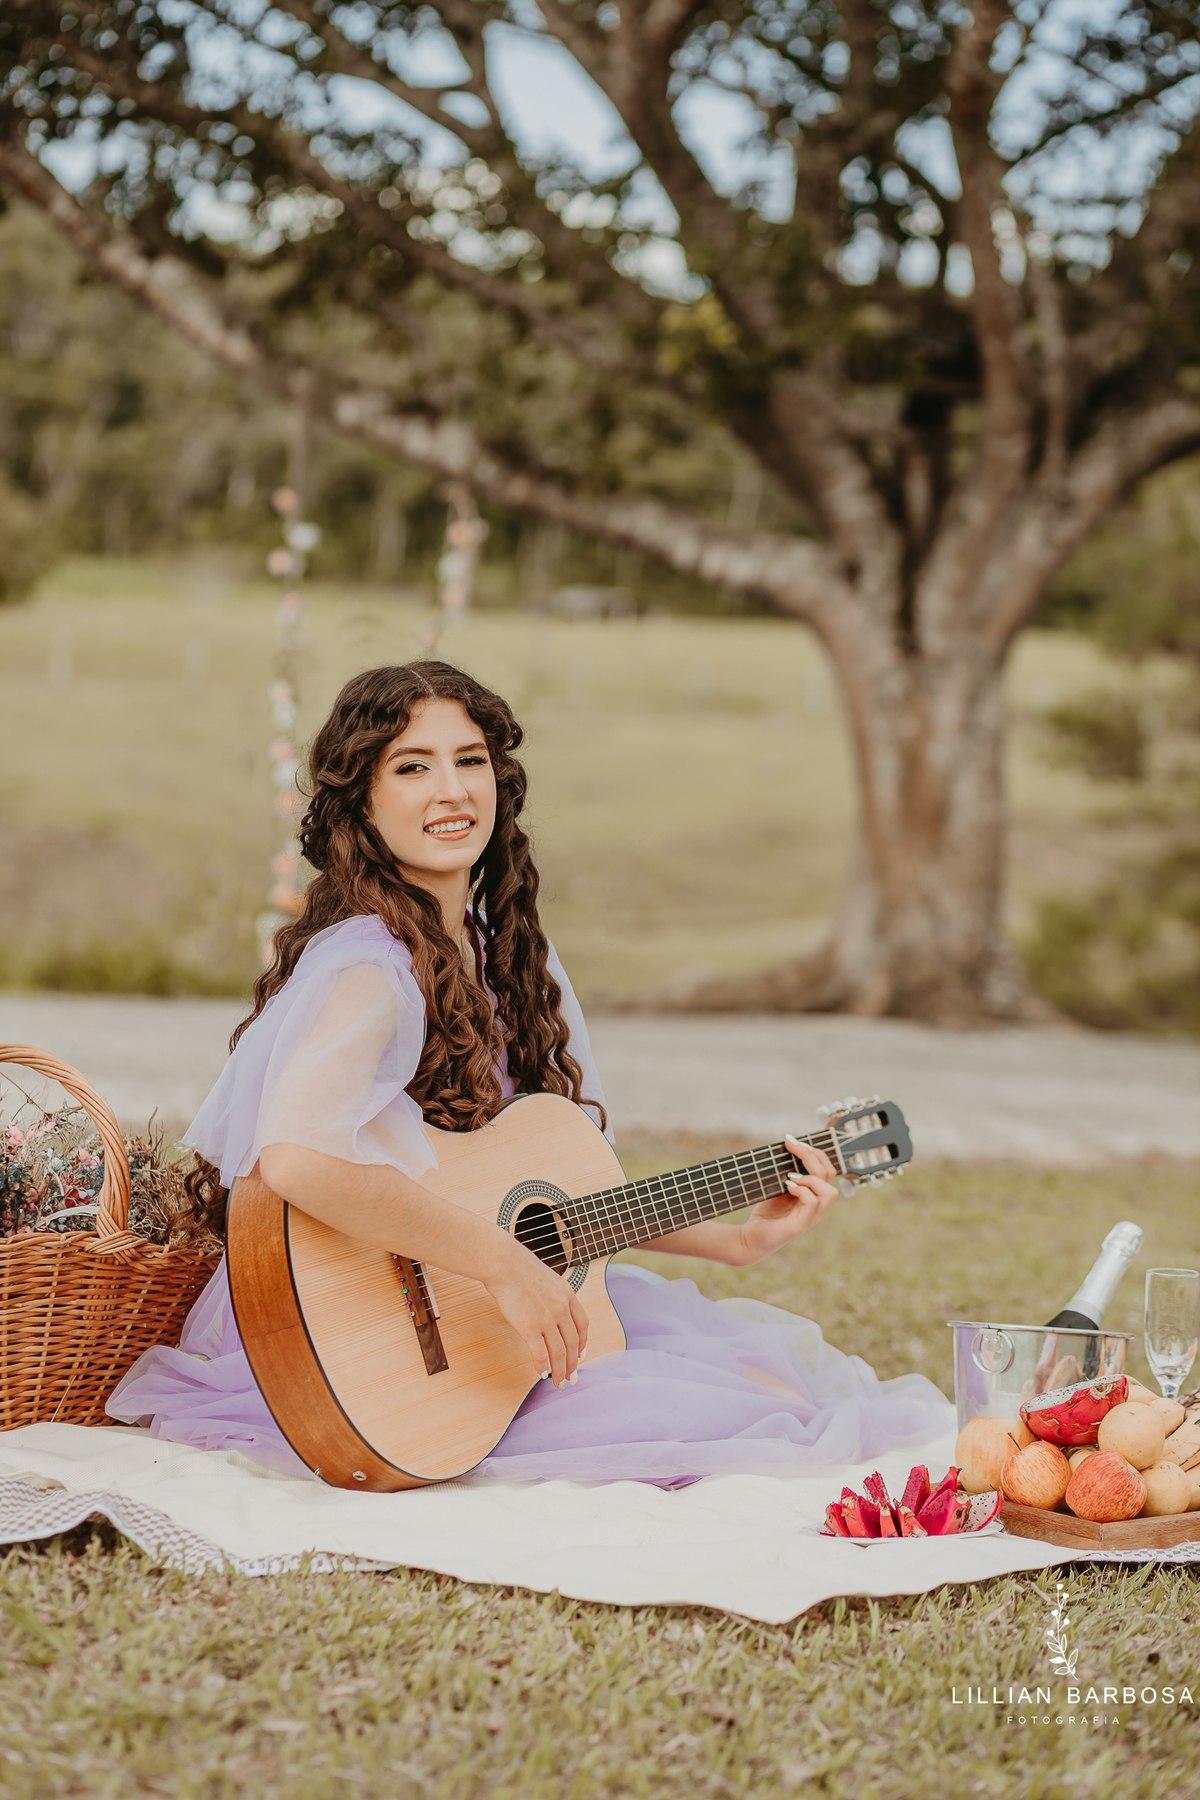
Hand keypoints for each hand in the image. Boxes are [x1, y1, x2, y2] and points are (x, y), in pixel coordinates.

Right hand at [483, 1239, 588, 1390]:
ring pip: (559, 1352)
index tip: (581, 1355)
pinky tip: (542, 1373)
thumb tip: (552, 1311)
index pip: (583, 1325)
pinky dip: (542, 1366)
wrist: (503, 1263)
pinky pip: (540, 1354)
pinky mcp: (529, 1328)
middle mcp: (561, 1309)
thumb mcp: (547, 1278)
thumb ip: (554, 1296)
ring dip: (560, 1371)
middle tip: (572, 1377)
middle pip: (573, 1343)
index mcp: (568, 1295)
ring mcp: (546, 1319)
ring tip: (559, 1382)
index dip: (583, 1343)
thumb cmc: (519, 1266)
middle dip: (573, 1364)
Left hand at [736, 1137, 839, 1265]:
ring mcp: (810, 1218)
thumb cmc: (765, 1214)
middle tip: (791, 1146)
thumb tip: (788, 1147)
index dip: (815, 1152)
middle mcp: (816, 1208)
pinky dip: (802, 1191)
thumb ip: (787, 1173)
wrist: (749, 1239)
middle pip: (830, 1175)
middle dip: (811, 1156)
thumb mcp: (777, 1188)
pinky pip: (812, 1204)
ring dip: (810, 1178)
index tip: (793, 1141)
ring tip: (790, 1176)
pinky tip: (787, 1186)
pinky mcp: (798, 1226)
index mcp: (814, 1196)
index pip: (827, 1170)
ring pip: (829, 1193)